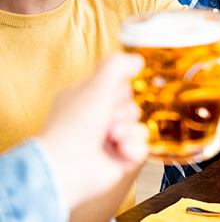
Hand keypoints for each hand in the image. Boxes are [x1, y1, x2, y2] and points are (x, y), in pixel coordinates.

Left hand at [40, 54, 148, 210]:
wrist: (68, 167)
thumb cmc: (74, 126)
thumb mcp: (97, 85)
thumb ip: (118, 65)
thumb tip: (138, 60)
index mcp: (85, 99)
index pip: (118, 86)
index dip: (119, 90)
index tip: (107, 95)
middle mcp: (96, 119)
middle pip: (132, 105)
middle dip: (124, 112)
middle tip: (107, 120)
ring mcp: (108, 141)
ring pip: (139, 126)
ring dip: (128, 130)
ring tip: (111, 137)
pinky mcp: (119, 159)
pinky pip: (142, 147)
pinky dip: (133, 148)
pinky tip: (119, 150)